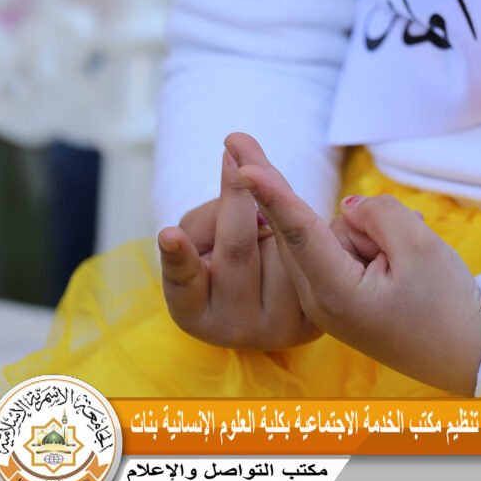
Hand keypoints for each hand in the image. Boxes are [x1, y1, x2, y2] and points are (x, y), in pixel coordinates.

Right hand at [157, 143, 320, 350]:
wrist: (278, 290)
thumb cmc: (228, 254)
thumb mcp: (208, 238)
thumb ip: (218, 208)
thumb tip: (240, 160)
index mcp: (193, 313)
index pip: (182, 281)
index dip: (177, 256)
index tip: (169, 234)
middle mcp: (232, 329)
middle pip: (236, 248)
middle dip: (237, 196)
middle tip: (236, 150)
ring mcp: (274, 330)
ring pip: (279, 246)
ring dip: (272, 216)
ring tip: (264, 222)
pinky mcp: (311, 321)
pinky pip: (310, 254)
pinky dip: (301, 230)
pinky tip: (299, 236)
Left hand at [229, 133, 480, 393]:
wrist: (466, 354)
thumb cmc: (446, 306)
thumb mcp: (420, 247)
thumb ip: (378, 214)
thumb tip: (348, 210)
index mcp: (336, 292)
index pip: (298, 231)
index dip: (271, 194)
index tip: (242, 166)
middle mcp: (319, 297)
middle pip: (307, 226)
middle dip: (298, 196)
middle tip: (236, 138)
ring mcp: (326, 299)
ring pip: (333, 232)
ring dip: (368, 232)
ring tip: (408, 265)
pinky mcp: (339, 294)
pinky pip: (345, 246)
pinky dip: (372, 241)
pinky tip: (402, 262)